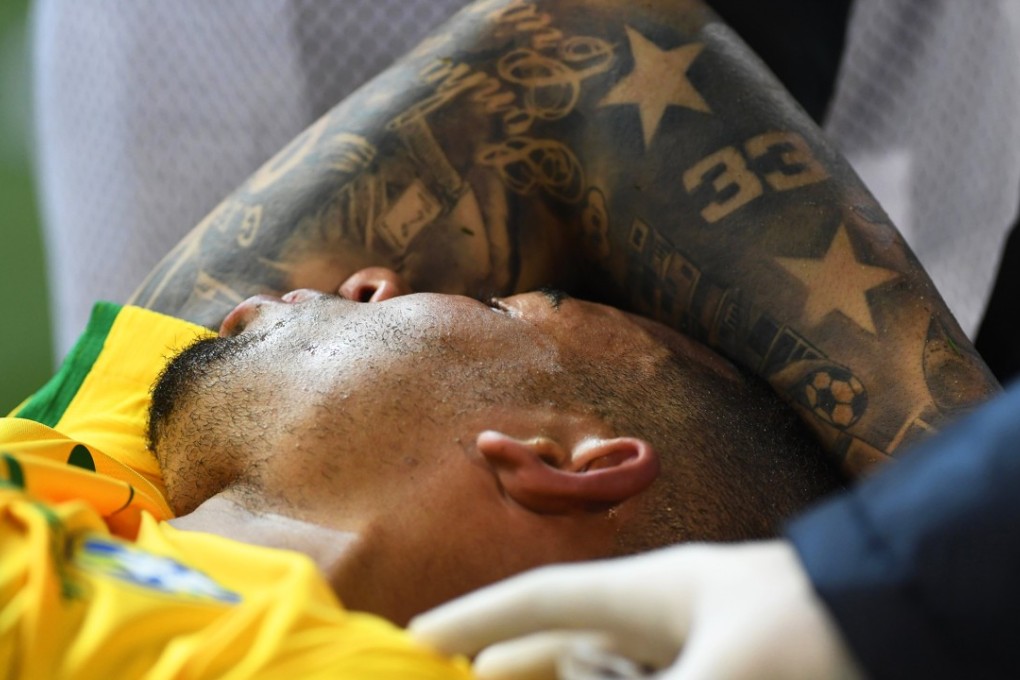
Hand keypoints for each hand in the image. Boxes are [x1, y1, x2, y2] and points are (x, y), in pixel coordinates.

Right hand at [409, 542, 863, 679]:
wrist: (913, 620)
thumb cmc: (818, 632)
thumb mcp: (718, 678)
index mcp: (650, 592)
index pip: (541, 600)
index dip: (472, 617)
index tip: (414, 638)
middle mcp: (663, 622)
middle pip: (564, 652)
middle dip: (512, 672)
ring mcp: (690, 654)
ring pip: (602, 673)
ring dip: (565, 677)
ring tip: (508, 676)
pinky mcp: (715, 673)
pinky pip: (641, 678)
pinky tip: (599, 677)